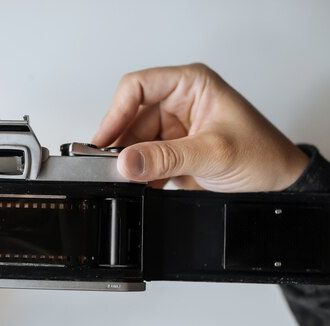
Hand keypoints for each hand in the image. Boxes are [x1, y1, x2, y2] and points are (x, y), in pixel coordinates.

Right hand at [92, 63, 308, 191]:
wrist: (277, 184)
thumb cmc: (261, 154)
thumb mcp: (213, 153)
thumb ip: (167, 158)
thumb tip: (126, 161)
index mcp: (191, 85)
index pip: (138, 87)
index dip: (116, 111)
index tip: (105, 139)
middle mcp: (178, 102)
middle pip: (131, 118)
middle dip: (122, 144)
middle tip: (114, 167)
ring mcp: (174, 129)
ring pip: (134, 142)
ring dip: (131, 162)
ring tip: (132, 179)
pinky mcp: (172, 152)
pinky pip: (144, 160)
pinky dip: (140, 174)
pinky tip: (144, 184)